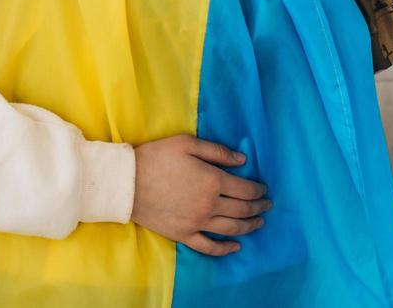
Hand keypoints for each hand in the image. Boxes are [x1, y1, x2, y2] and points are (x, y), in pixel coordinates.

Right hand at [130, 135, 271, 256]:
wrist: (126, 182)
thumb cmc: (155, 157)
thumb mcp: (185, 143)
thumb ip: (217, 151)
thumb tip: (243, 160)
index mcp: (212, 180)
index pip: (245, 188)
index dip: (258, 189)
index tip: (263, 189)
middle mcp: (210, 204)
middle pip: (243, 209)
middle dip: (259, 207)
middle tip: (266, 205)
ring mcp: (198, 222)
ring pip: (232, 228)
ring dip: (250, 226)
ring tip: (259, 222)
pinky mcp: (184, 234)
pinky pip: (210, 246)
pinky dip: (226, 248)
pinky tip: (236, 246)